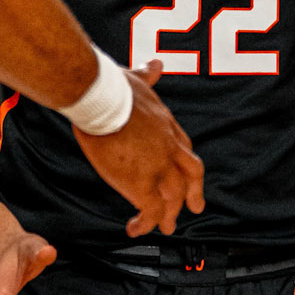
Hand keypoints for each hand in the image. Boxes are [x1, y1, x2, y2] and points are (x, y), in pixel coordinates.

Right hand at [75, 61, 205, 237]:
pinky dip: (147, 223)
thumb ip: (148, 75)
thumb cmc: (113, 87)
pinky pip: (151, 211)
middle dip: (193, 194)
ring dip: (169, 215)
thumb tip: (156, 65)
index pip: (185, 150)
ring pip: (173, 198)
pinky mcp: (141, 184)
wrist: (100, 99)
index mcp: (168, 125)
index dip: (186, 166)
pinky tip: (136, 229)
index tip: (186, 175)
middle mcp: (169, 148)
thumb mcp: (137, 79)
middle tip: (194, 207)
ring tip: (165, 228)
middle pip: (190, 176)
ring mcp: (158, 168)